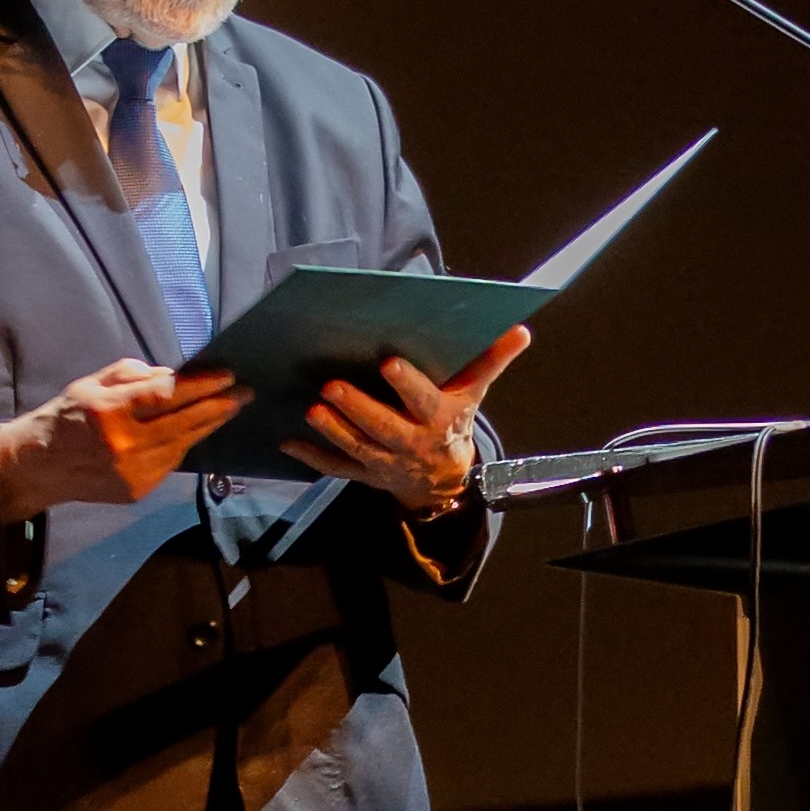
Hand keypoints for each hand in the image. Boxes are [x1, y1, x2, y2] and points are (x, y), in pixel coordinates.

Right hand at [0, 356, 254, 522]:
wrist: (39, 466)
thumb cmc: (67, 417)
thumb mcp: (92, 384)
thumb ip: (133, 376)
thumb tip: (174, 376)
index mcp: (110, 411)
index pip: (166, 395)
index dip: (201, 385)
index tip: (226, 375)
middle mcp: (124, 445)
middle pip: (183, 423)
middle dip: (218, 406)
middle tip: (244, 393)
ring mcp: (132, 472)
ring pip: (182, 445)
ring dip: (208, 426)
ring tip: (227, 409)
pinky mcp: (136, 491)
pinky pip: (171, 463)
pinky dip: (184, 445)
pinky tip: (195, 432)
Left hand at [301, 326, 529, 515]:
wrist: (445, 480)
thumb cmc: (454, 421)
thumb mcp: (474, 393)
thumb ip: (492, 361)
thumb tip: (521, 330)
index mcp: (438, 418)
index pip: (423, 401)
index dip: (407, 385)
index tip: (388, 364)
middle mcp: (412, 443)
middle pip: (384, 428)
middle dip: (358, 408)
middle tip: (332, 386)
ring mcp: (386, 462)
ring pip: (358, 448)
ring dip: (333, 431)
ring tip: (312, 410)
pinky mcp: (366, 474)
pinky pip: (338, 469)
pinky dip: (313, 458)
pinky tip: (288, 443)